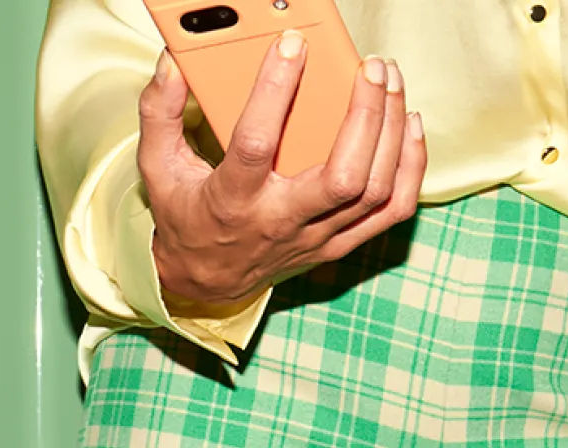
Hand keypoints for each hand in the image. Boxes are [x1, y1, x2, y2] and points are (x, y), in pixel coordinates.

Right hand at [137, 30, 427, 306]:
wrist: (206, 282)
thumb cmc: (185, 216)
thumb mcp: (158, 167)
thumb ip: (160, 111)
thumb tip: (173, 62)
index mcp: (232, 201)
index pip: (257, 144)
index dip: (275, 91)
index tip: (293, 45)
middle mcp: (280, 223)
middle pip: (342, 177)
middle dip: (365, 116)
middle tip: (369, 67)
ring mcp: (316, 237)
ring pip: (374, 190)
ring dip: (391, 131)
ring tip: (389, 81)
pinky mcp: (339, 244)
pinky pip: (391, 210)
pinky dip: (410, 166)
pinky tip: (408, 123)